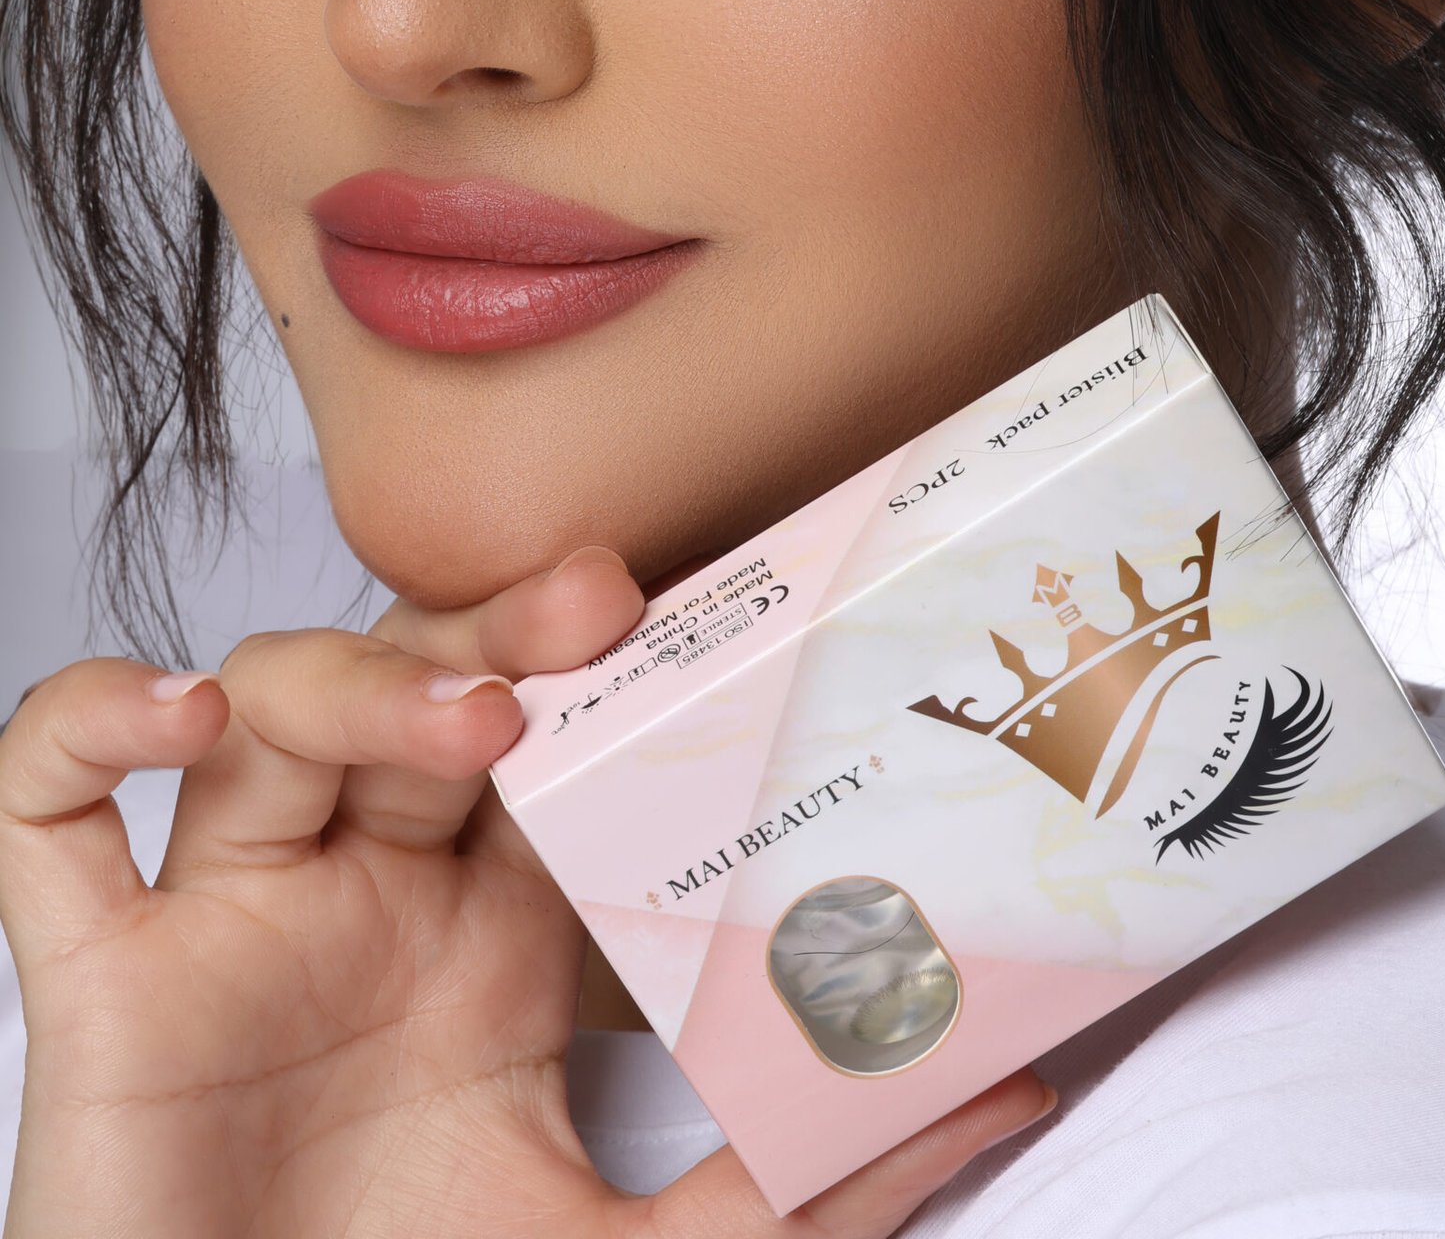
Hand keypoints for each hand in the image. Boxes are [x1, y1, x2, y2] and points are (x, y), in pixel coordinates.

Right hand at [0, 554, 1054, 1236]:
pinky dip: (92, 719)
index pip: (549, 738)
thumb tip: (1009, 1079)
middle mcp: (363, 893)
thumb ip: (820, 1175)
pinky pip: (51, 803)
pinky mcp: (103, 982)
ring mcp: (228, 923)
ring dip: (354, 680)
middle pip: (414, 681)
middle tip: (596, 609)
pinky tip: (185, 713)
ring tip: (458, 726)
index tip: (708, 618)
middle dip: (496, 630)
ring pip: (264, 709)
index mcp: (488, 930)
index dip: (610, 671)